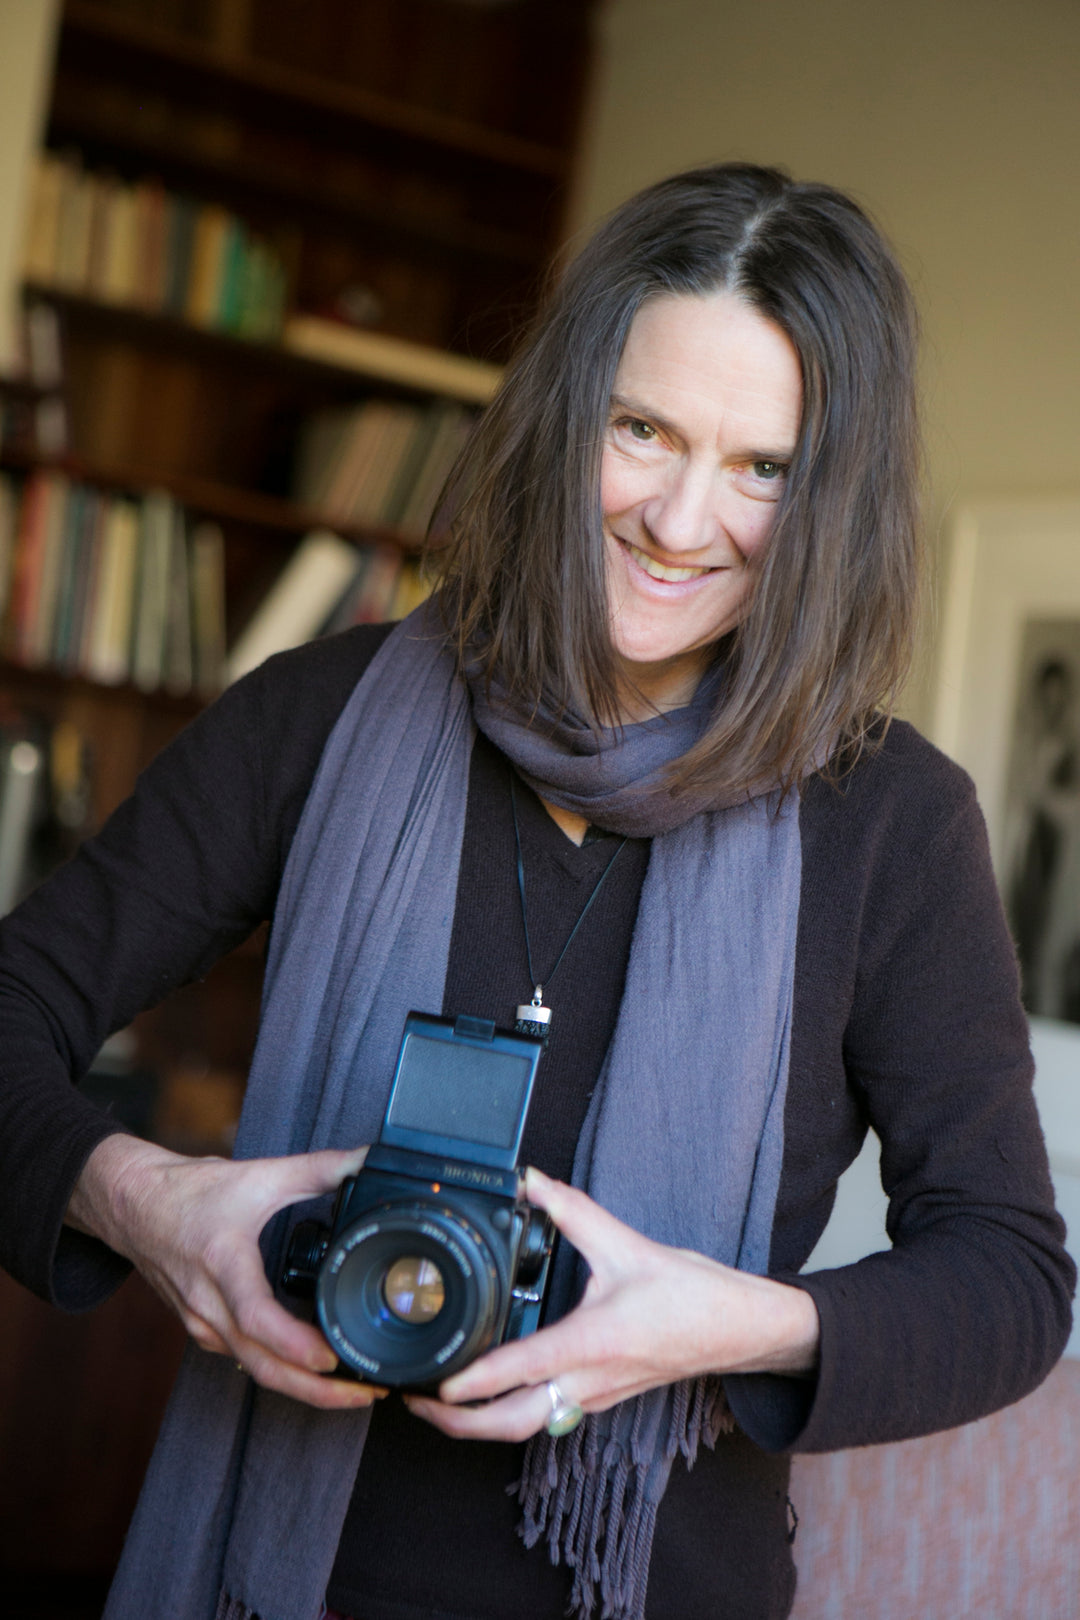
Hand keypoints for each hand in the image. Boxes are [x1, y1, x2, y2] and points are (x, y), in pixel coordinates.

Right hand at [66, 1134, 385, 1410]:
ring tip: (353, 1388)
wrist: (132, 1206)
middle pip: (261, 1365)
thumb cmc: (190, 1191)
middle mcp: (208, 1304)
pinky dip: (280, 1370)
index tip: (332, 1358)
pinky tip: (312, 1369)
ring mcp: (201, 1324)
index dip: (295, 1344)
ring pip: (254, 1369)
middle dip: (315, 1390)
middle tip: (366, 1394)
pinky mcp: (202, 1330)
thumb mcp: (259, 1173)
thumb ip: (319, 1168)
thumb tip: (367, 1159)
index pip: (256, 1317)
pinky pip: (244, 1359)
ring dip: (302, 1386)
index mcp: (223, 1263)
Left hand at [404, 1166, 818, 1442]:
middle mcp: (587, 1380)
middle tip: (415, 1402)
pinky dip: (507, 1413)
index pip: (519, 1370)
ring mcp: (593, 1396)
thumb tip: (530, 1179)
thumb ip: (571, 1210)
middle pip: (510, 1424)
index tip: (435, 1385)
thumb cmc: (688, 1294)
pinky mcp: (599, 1397)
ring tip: (440, 1402)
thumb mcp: (623, 1243)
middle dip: (458, 1422)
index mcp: (590, 1343)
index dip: (472, 1382)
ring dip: (479, 1424)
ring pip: (526, 1426)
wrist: (736, 1329)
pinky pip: (544, 1417)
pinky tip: (490, 1393)